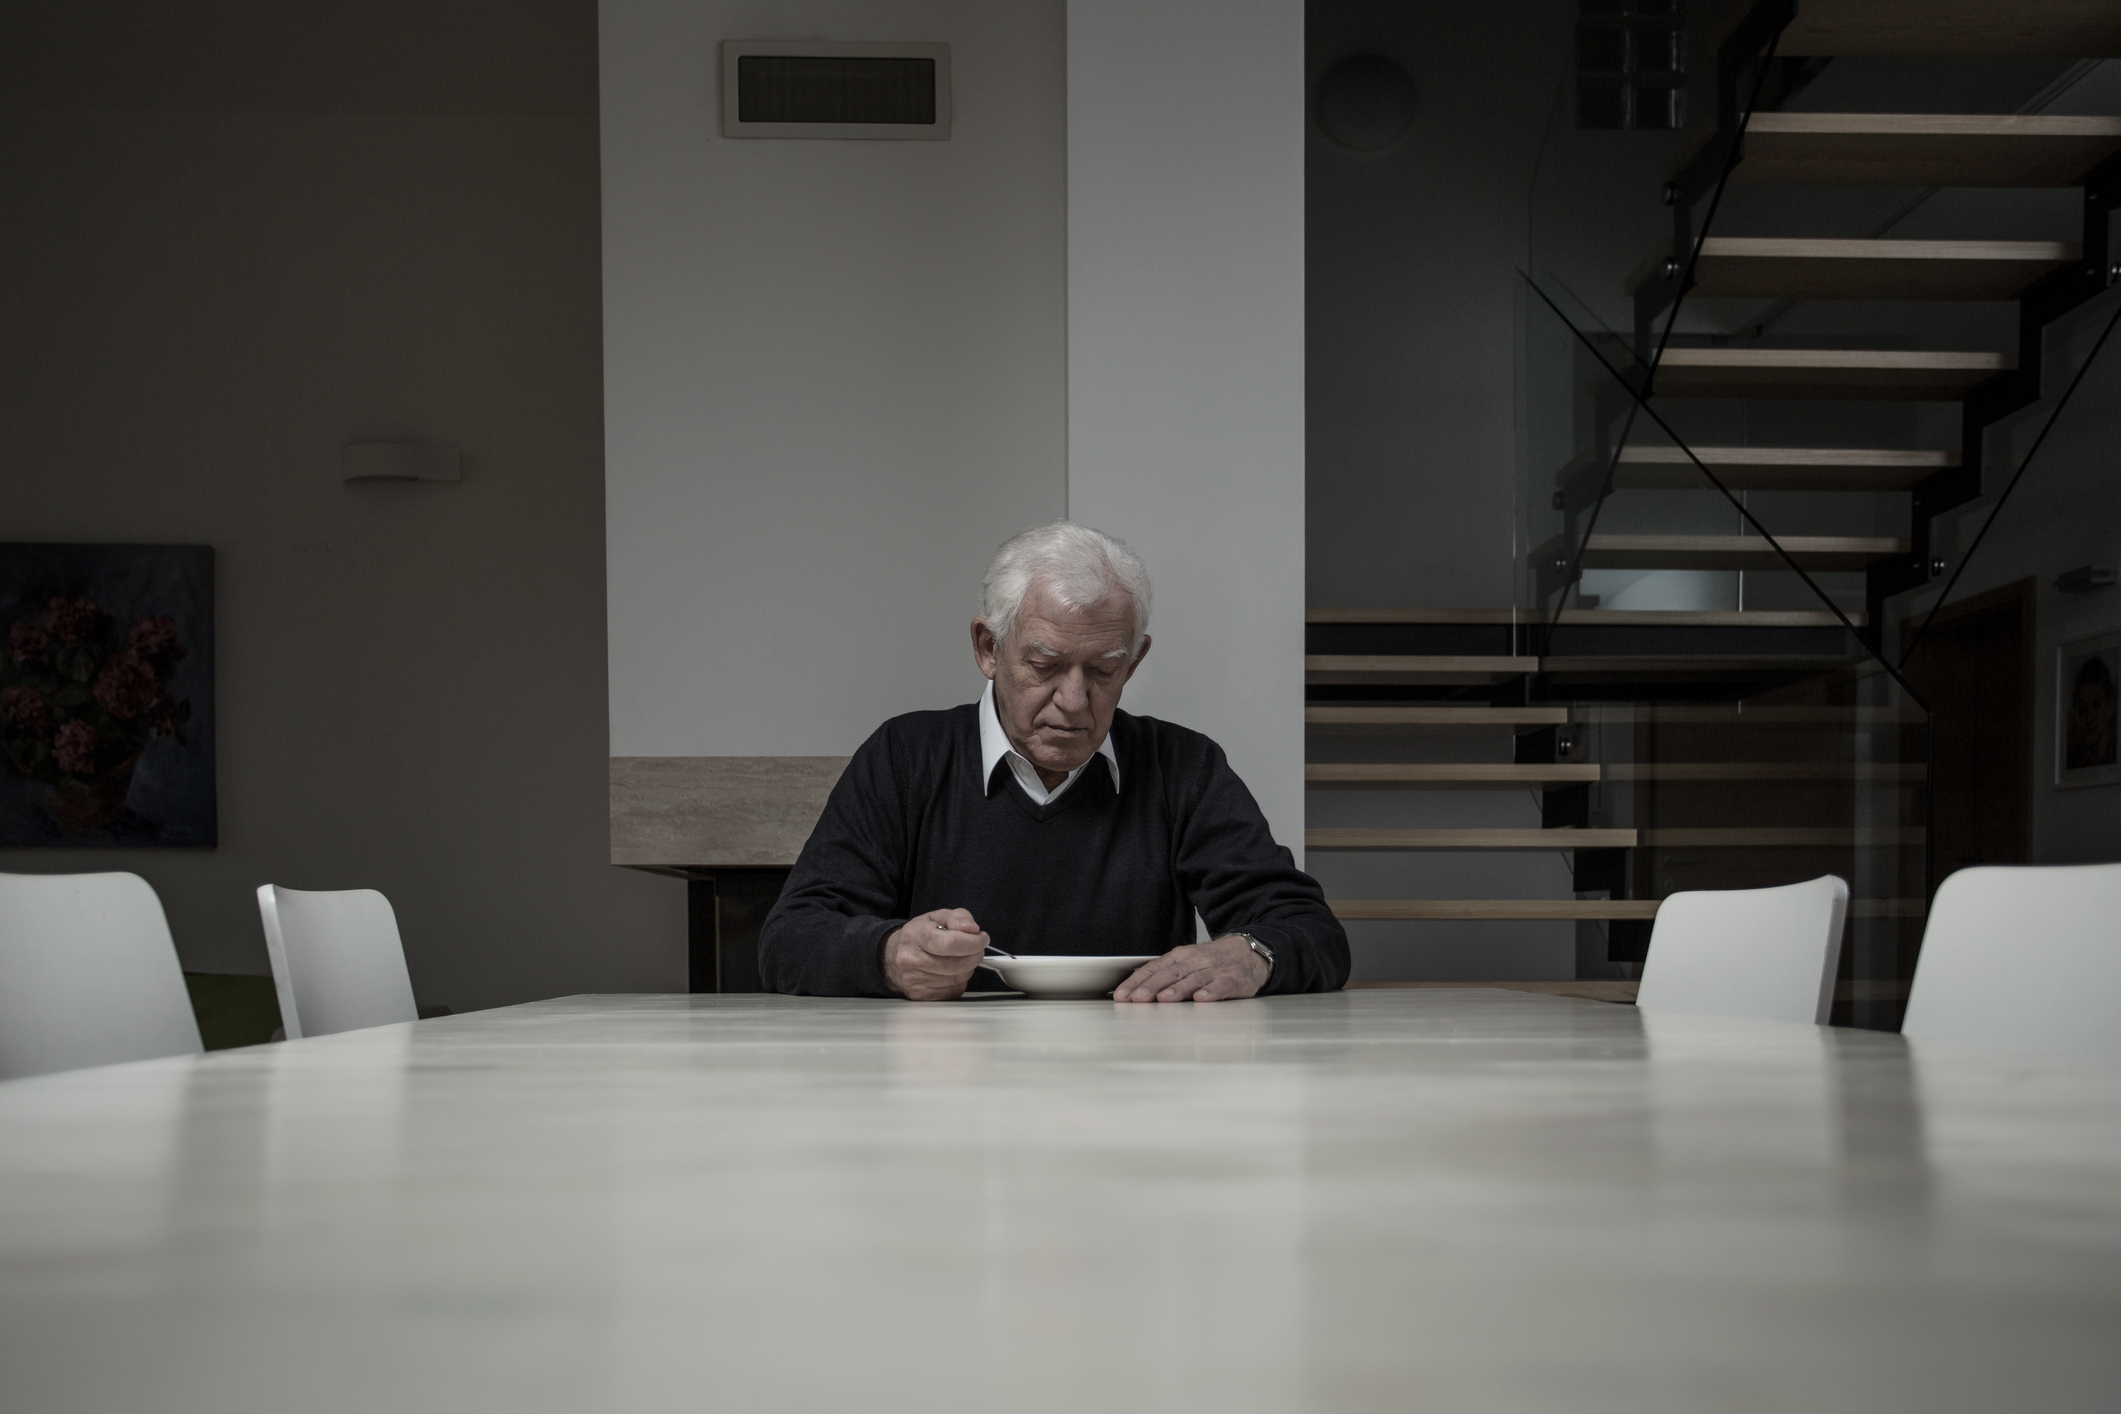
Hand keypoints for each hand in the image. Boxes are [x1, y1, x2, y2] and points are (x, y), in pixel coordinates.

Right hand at [882, 908, 989, 1000]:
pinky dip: (959, 981)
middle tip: (976, 948)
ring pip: (957, 979)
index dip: (973, 942)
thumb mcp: (937, 917)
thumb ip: (958, 917)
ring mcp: (915, 980)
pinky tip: (951, 971)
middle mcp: (911, 960)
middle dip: (974, 955)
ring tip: (960, 958)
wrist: (892, 956)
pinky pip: (952, 990)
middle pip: (956, 964)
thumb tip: (972, 929)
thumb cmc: (918, 935)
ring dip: (967, 968)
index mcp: (915, 936)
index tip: (982, 938)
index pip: (950, 943)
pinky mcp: (920, 995)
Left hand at [1112, 935, 1268, 1002]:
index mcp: (1180, 957)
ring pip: (1193, 979)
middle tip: (1138, 998)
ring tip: (1163, 999)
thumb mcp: (1186, 962)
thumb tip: (1135, 992)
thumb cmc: (1212, 962)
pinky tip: (1201, 999)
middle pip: (1170, 974)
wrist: (1248, 952)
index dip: (1136, 982)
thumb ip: (1164, 975)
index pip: (1153, 968)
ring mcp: (1214, 970)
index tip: (1123, 995)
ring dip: (1177, 990)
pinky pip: (1221, 986)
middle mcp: (1195, 961)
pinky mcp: (1233, 980)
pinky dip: (1211, 992)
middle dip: (1152, 986)